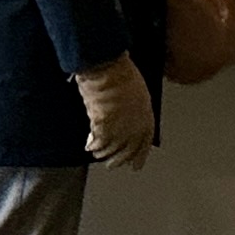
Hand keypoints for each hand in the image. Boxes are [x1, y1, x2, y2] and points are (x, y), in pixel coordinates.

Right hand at [73, 54, 155, 169]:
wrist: (108, 69)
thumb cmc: (122, 72)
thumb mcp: (137, 91)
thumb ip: (135, 108)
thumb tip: (127, 116)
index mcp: (146, 117)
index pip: (145, 143)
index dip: (139, 156)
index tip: (136, 165)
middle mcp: (134, 127)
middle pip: (126, 151)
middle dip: (119, 160)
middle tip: (112, 165)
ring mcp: (119, 129)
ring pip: (111, 150)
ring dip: (104, 154)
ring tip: (98, 155)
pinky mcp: (103, 128)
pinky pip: (98, 143)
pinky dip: (92, 146)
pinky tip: (89, 147)